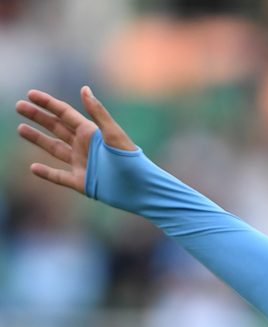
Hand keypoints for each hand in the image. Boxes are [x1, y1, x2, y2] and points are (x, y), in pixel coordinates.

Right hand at [16, 86, 135, 193]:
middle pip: (56, 128)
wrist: (141, 189)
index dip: (48, 103)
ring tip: (20, 129)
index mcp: (92, 133)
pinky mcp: (81, 182)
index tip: (30, 94)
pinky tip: (33, 167)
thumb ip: (98, 113)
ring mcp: (82, 164)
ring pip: (54, 149)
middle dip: (38, 117)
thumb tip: (84, 88)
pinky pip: (59, 176)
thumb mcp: (114, 135)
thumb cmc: (132, 161)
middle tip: (19, 106)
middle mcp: (85, 146)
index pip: (65, 114)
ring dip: (38, 139)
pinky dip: (46, 173)